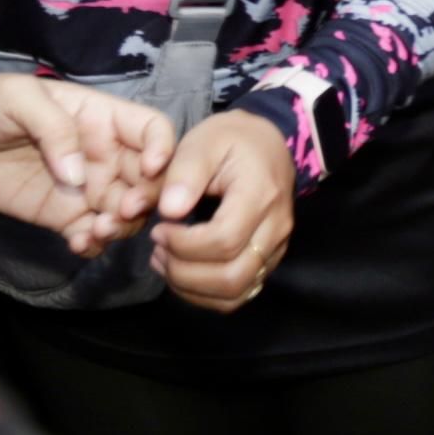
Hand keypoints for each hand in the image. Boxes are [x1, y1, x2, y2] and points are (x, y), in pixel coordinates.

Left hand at [0, 72, 174, 255]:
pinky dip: (96, 244)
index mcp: (100, 117)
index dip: (162, 150)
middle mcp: (101, 153)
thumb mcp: (18, 99)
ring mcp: (83, 187)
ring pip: (125, 212)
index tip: (147, 172)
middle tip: (120, 212)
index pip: (151, 130)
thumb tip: (78, 176)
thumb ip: (53, 129)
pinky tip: (79, 243)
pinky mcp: (62, 215)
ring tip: (97, 231)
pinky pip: (93, 234)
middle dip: (145, 198)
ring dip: (123, 226)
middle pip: (147, 178)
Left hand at [150, 110, 295, 312]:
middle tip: (157, 248)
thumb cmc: (231, 140)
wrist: (267, 144)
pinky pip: (238, 293)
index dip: (184, 244)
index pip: (224, 240)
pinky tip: (181, 272)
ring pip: (235, 292)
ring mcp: (276, 248)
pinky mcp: (267, 261)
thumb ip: (182, 174)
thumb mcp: (202, 142)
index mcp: (260, 194)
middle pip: (231, 276)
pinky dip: (205, 294)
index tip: (158, 227)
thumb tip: (168, 211)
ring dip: (192, 287)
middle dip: (184, 272)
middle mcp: (276, 228)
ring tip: (164, 261)